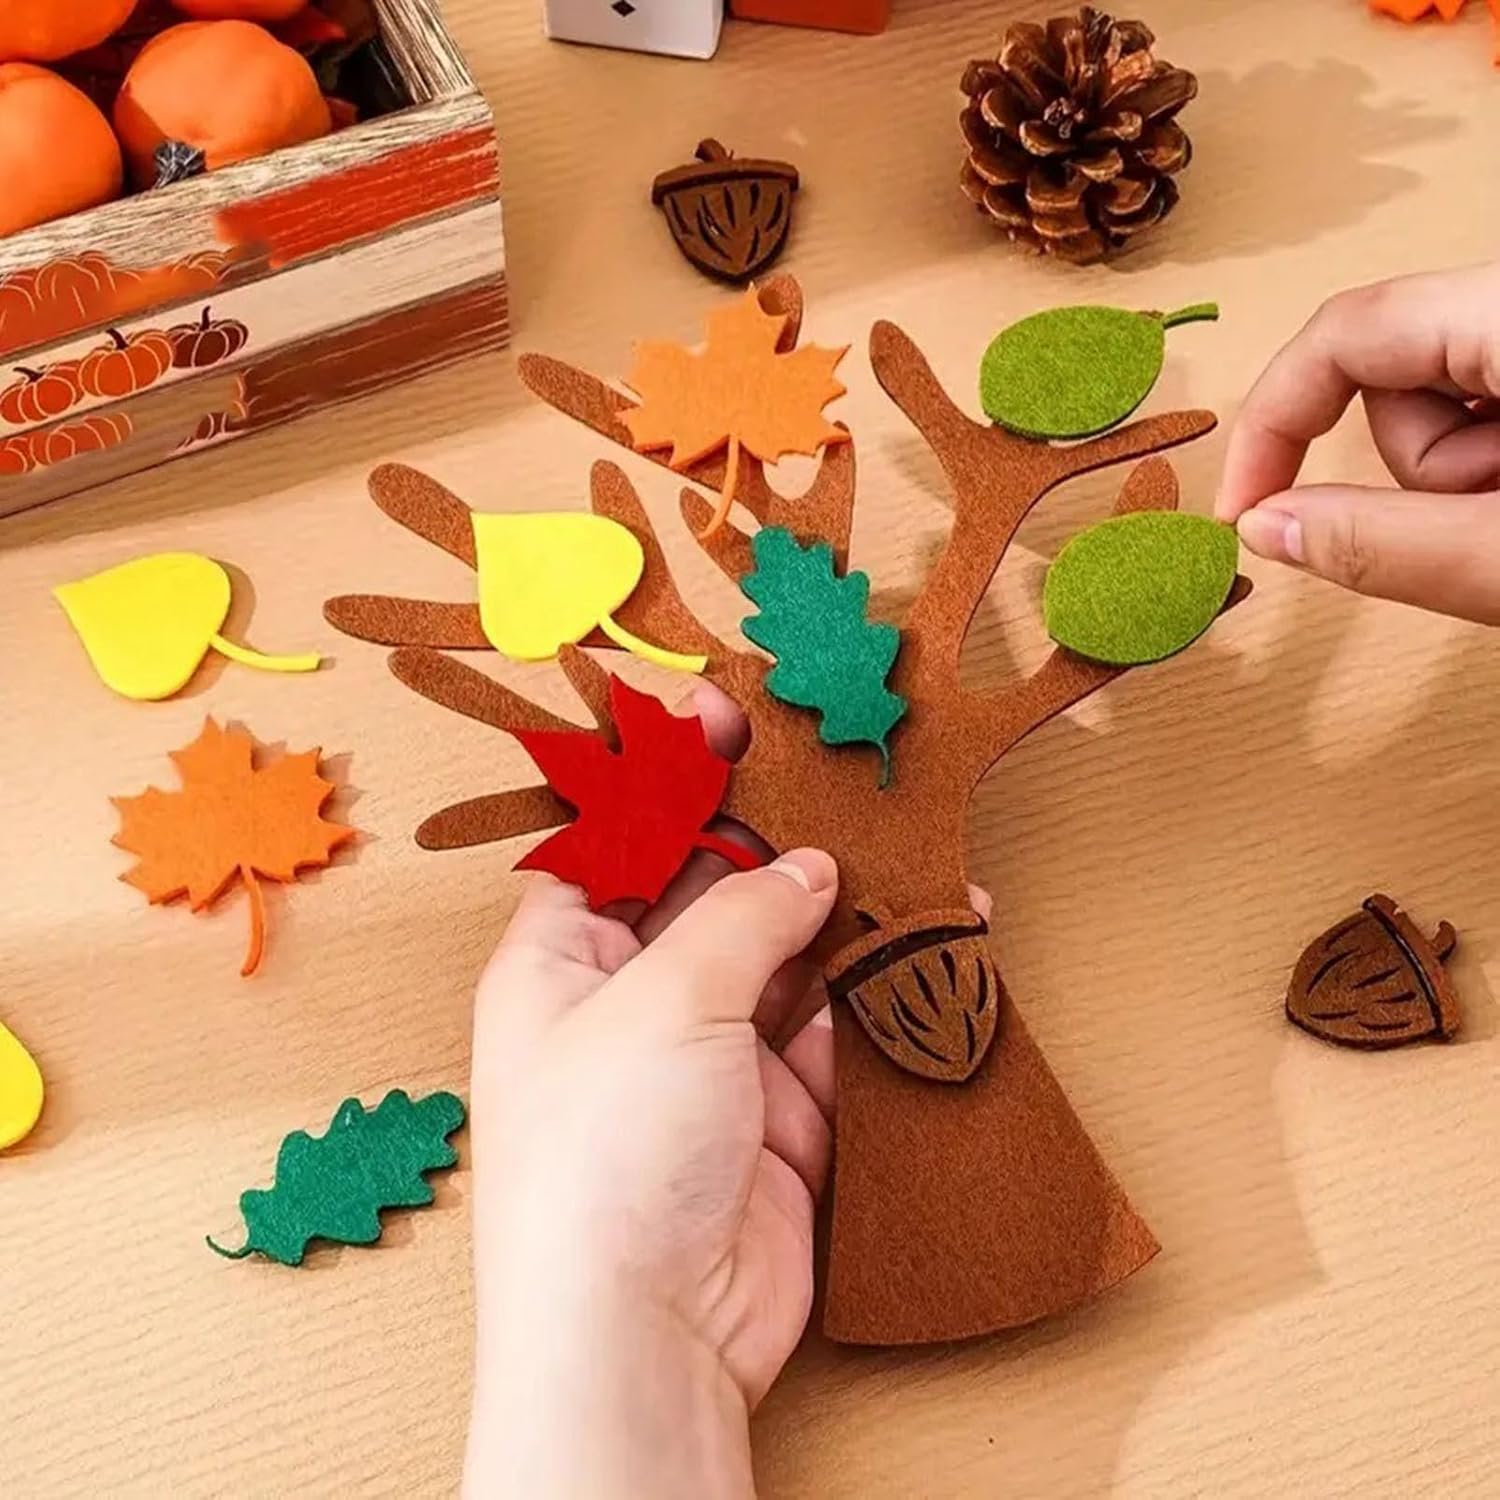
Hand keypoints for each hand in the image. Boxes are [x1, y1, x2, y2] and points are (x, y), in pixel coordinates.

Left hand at [464, 686, 840, 1499]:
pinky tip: (932, 938)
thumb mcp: (665, 1000)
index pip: (615, 840)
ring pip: (788, 957)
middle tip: (844, 772)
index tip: (728, 718)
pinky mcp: (778, 1115)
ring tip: (907, 844)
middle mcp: (633, 1001)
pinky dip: (882, 989)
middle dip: (778, 837)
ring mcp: (709, 1059)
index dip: (668, 777)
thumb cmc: (604, 1159)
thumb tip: (808, 869)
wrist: (648, 1334)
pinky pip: (837, 1030)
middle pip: (712, 890)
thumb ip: (744, 918)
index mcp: (561, 960)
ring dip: (845, 910)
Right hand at [1217, 263, 1499, 621]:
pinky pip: (1490, 411)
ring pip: (1448, 403)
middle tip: (1481, 531)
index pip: (1348, 331)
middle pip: (1398, 374)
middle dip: (1415, 470)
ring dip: (1463, 481)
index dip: (1273, 422)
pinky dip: (1493, 471)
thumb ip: (1386, 546)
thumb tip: (1266, 528)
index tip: (1241, 512)